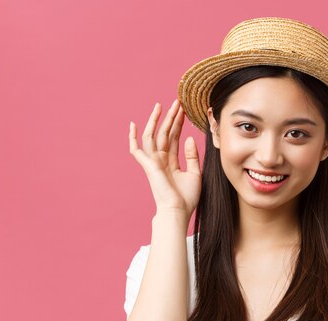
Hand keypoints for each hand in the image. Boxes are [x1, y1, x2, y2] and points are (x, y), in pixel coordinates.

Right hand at [129, 99, 200, 219]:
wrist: (178, 211)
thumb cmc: (187, 198)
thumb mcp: (195, 174)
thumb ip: (192, 156)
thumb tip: (189, 137)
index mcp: (171, 162)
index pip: (174, 137)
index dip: (178, 124)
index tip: (183, 110)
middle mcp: (160, 160)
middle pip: (164, 133)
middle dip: (170, 117)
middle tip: (176, 102)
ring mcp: (153, 162)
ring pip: (153, 136)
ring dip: (156, 121)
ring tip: (161, 105)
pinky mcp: (148, 166)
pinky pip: (137, 150)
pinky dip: (133, 138)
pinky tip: (133, 125)